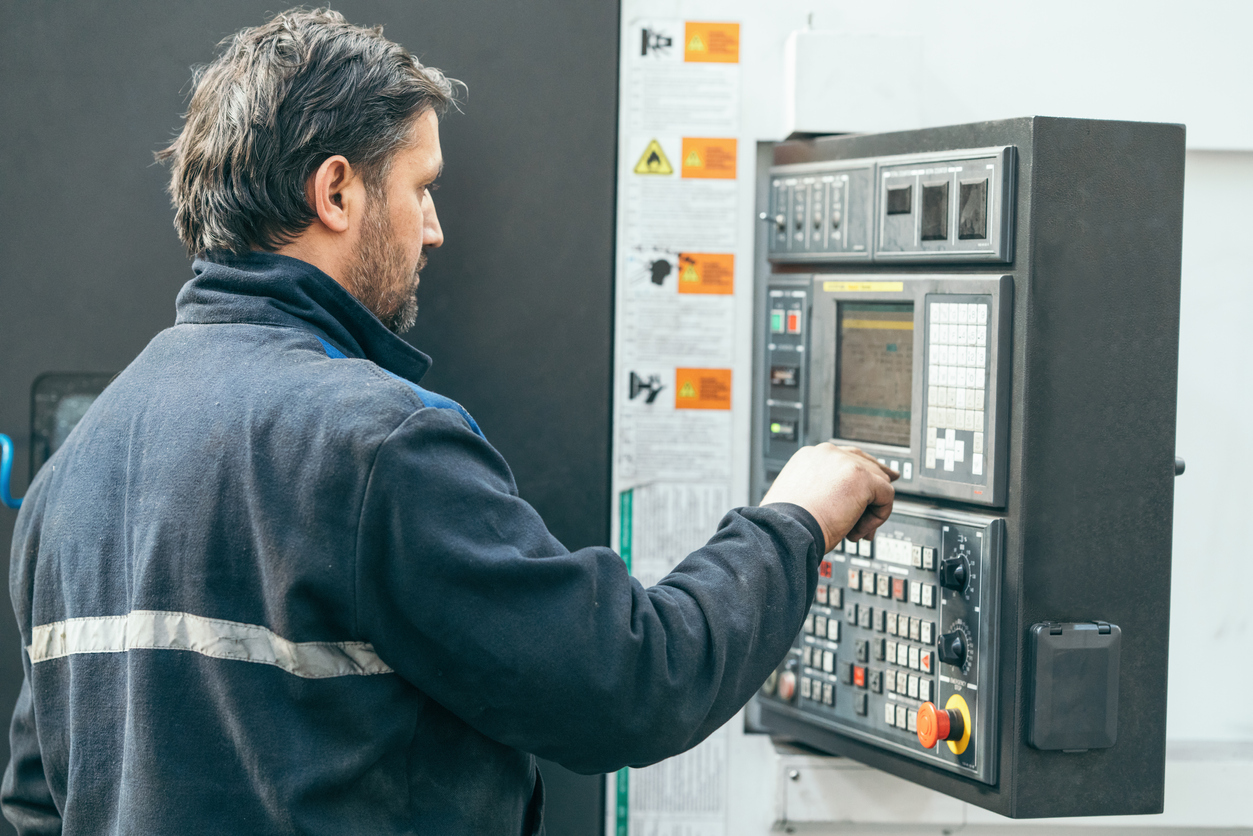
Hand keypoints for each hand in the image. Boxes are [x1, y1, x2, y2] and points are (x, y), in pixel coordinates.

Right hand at [761, 444, 897, 552]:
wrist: (785, 531)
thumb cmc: (787, 524)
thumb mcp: (800, 500)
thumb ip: (821, 492)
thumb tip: (844, 502)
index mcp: (810, 457)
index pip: (845, 459)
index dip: (859, 478)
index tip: (868, 493)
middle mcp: (827, 453)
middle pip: (866, 466)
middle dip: (872, 494)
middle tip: (868, 521)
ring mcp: (846, 462)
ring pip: (879, 482)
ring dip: (869, 511)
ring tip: (852, 532)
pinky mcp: (862, 477)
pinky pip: (886, 496)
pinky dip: (877, 518)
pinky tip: (856, 531)